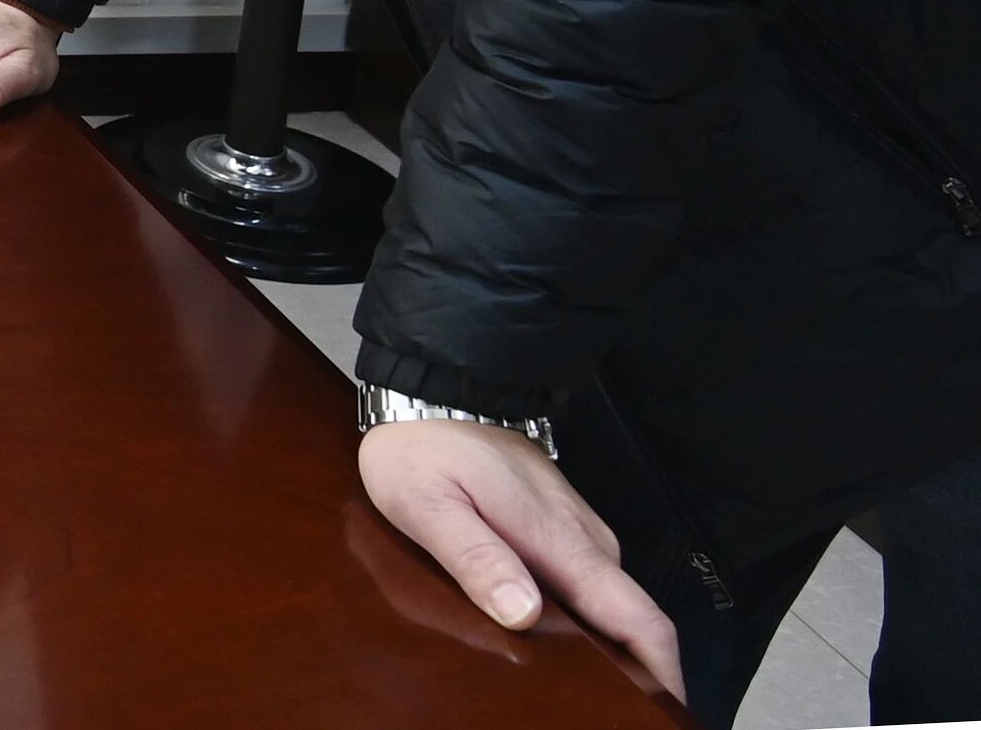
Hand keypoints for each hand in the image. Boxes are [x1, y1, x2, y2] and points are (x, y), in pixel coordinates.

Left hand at [360, 419, 683, 698]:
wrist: (433, 393)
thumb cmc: (424, 450)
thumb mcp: (430, 507)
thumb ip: (477, 560)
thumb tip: (523, 615)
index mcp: (562, 542)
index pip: (640, 619)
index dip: (664, 673)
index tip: (665, 710)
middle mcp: (586, 540)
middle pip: (630, 622)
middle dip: (632, 672)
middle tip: (605, 709)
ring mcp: (578, 532)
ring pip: (609, 604)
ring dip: (603, 647)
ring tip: (576, 687)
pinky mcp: (562, 528)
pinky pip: (587, 584)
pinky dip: (581, 619)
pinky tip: (552, 640)